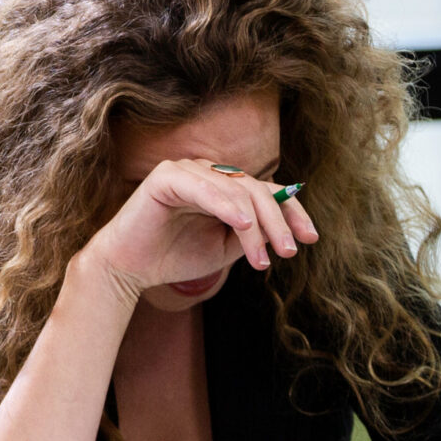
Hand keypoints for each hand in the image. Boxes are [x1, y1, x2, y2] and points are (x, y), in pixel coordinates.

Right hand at [74, 159, 317, 301]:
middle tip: (288, 252)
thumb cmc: (174, 257)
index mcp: (222, 186)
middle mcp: (206, 171)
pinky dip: (224, 205)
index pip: (266, 189)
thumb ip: (253, 234)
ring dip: (255, 225)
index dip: (291, 211)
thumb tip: (287, 228)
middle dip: (278, 222)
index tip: (310, 239)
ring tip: (261, 258)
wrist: (129, 270)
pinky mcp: (165, 176)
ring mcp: (186, 170)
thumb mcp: (226, 248)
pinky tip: (242, 226)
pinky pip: (203, 187)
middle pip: (257, 189)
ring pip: (236, 190)